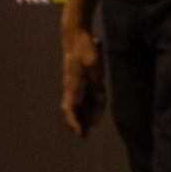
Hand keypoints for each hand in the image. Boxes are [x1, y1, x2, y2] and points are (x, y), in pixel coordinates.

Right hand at [60, 21, 102, 135]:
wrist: (75, 35)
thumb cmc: (85, 50)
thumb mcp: (94, 68)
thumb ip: (97, 85)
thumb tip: (99, 101)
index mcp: (73, 85)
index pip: (70, 109)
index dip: (75, 123)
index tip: (80, 134)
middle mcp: (70, 86)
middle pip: (72, 109)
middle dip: (76, 122)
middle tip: (83, 135)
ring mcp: (72, 82)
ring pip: (75, 103)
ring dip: (81, 115)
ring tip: (87, 126)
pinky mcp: (75, 78)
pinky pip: (78, 95)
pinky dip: (83, 105)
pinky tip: (90, 108)